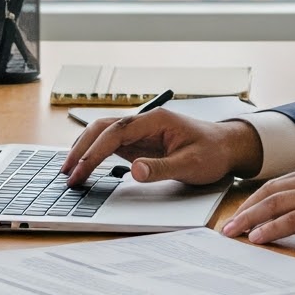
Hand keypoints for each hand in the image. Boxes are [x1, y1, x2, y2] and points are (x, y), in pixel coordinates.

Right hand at [62, 106, 262, 187]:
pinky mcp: (139, 144)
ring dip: (85, 150)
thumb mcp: (191, 164)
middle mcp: (144, 122)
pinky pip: (111, 145)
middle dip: (82, 149)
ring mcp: (140, 132)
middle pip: (102, 128)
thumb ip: (162, 168)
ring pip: (103, 134)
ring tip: (70, 171)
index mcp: (155, 120)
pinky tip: (84, 167)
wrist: (227, 147)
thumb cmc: (213, 152)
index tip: (81, 170)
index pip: (116, 131)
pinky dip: (95, 154)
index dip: (95, 151)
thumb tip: (134, 171)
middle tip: (67, 173)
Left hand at [218, 161, 294, 248]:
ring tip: (234, 233)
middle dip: (246, 209)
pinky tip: (258, 238)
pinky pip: (292, 219)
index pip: (281, 183)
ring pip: (276, 203)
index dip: (257, 199)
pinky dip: (271, 229)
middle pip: (272, 190)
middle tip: (227, 225)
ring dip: (250, 219)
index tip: (241, 213)